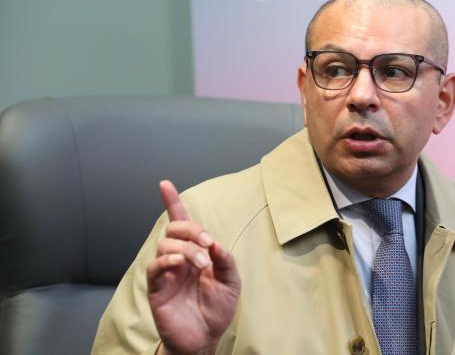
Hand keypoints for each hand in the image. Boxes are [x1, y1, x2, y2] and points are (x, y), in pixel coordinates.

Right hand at [147, 180, 240, 354]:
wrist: (205, 338)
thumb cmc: (216, 309)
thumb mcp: (231, 282)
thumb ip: (226, 260)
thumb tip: (214, 243)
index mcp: (195, 252)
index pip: (181, 222)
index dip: (172, 202)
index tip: (165, 184)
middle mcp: (178, 258)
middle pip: (174, 228)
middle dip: (191, 228)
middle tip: (207, 243)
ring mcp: (167, 272)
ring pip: (166, 243)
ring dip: (186, 247)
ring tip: (202, 263)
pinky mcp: (157, 288)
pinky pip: (156, 266)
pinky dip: (168, 259)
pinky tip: (182, 264)